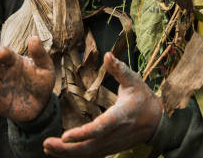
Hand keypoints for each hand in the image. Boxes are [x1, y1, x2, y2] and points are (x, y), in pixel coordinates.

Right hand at [0, 36, 54, 121]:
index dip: (3, 53)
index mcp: (14, 62)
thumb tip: (34, 37)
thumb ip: (39, 54)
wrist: (42, 104)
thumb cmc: (41, 81)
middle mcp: (4, 74)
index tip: (2, 53)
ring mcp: (0, 89)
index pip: (6, 54)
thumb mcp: (45, 67)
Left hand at [43, 52, 162, 156]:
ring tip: (47, 147)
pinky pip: (90, 155)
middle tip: (46, 143)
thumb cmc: (143, 98)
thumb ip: (119, 69)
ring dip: (67, 154)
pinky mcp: (108, 148)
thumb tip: (107, 55)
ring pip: (88, 154)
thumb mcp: (134, 80)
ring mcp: (111, 144)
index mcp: (120, 116)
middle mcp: (114, 134)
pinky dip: (74, 156)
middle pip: (89, 147)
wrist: (156, 121)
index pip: (99, 128)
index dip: (82, 133)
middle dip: (67, 149)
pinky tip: (58, 152)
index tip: (65, 136)